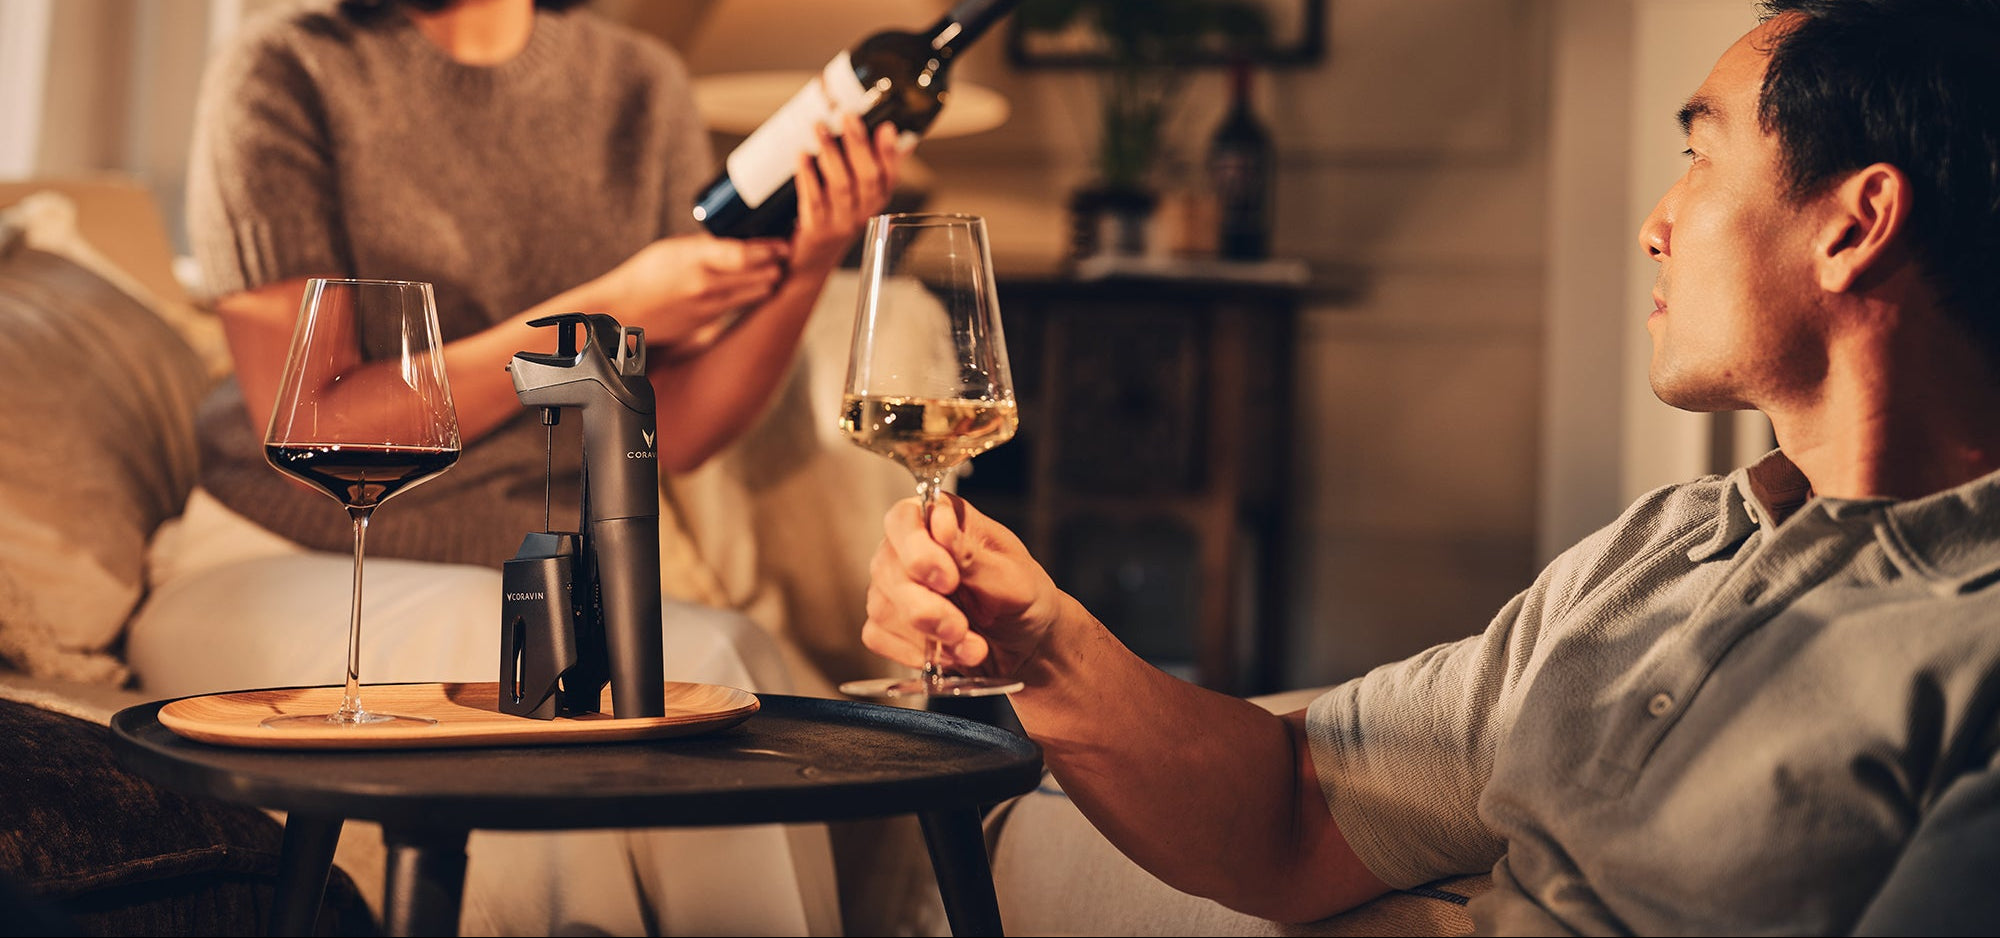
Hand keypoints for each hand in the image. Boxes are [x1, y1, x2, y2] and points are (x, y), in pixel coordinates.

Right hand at [599, 234, 789, 348]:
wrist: (624, 312)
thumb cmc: (646, 274)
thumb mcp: (674, 248)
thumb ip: (708, 246)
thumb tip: (740, 237)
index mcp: (694, 259)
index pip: (743, 254)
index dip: (770, 249)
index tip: (784, 242)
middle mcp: (705, 285)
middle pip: (759, 275)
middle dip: (776, 264)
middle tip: (787, 252)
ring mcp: (709, 307)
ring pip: (756, 293)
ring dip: (769, 280)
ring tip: (777, 267)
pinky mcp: (710, 323)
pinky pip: (741, 306)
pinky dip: (751, 294)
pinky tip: (756, 284)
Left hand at [792, 115, 904, 274]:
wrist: (809, 263)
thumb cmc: (832, 221)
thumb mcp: (857, 198)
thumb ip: (870, 167)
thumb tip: (891, 133)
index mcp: (875, 203)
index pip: (889, 176)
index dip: (890, 152)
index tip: (886, 127)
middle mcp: (863, 213)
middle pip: (866, 177)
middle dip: (858, 144)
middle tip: (847, 116)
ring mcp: (840, 223)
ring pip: (841, 186)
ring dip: (831, 153)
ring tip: (820, 127)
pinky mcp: (816, 229)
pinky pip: (812, 200)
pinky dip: (808, 175)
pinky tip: (802, 156)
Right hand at [862, 494, 1063, 677]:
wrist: (1028, 646)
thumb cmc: (1024, 599)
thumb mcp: (1012, 577)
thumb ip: (972, 556)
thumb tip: (941, 525)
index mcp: (944, 520)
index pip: (905, 518)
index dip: (918, 549)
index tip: (949, 580)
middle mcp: (912, 547)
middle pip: (888, 568)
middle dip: (927, 607)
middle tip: (960, 627)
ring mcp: (895, 585)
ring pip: (883, 607)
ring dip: (929, 636)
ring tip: (971, 647)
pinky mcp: (889, 622)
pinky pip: (879, 636)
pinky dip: (915, 653)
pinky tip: (949, 654)